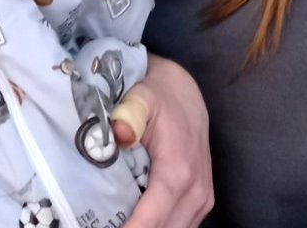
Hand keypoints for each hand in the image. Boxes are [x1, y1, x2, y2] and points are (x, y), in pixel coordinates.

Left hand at [112, 55, 213, 226]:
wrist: (185, 93)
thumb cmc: (158, 97)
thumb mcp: (140, 98)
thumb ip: (129, 114)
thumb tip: (119, 134)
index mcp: (178, 171)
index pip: (152, 219)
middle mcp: (196, 191)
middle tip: (104, 225)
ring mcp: (202, 199)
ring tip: (118, 223)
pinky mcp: (202, 200)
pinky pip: (182, 225)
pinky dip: (161, 226)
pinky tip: (137, 221)